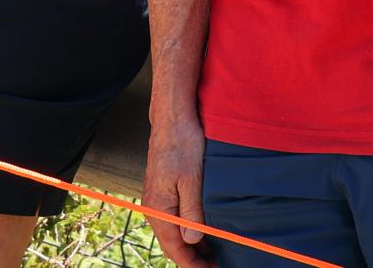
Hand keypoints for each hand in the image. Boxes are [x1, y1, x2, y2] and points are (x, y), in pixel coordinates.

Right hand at [144, 114, 213, 267]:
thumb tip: (192, 239)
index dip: (191, 263)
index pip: (174, 246)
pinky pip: (177, 216)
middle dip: (193, 257)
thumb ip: (192, 210)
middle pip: (174, 242)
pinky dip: (190, 227)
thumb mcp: (192, 178)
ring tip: (213, 253)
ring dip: (193, 243)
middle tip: (216, 265)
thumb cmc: (183, 144)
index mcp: (158, 208)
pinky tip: (204, 229)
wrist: (173, 118)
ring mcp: (159, 198)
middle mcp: (155, 206)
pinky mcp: (166, 189)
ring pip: (176, 230)